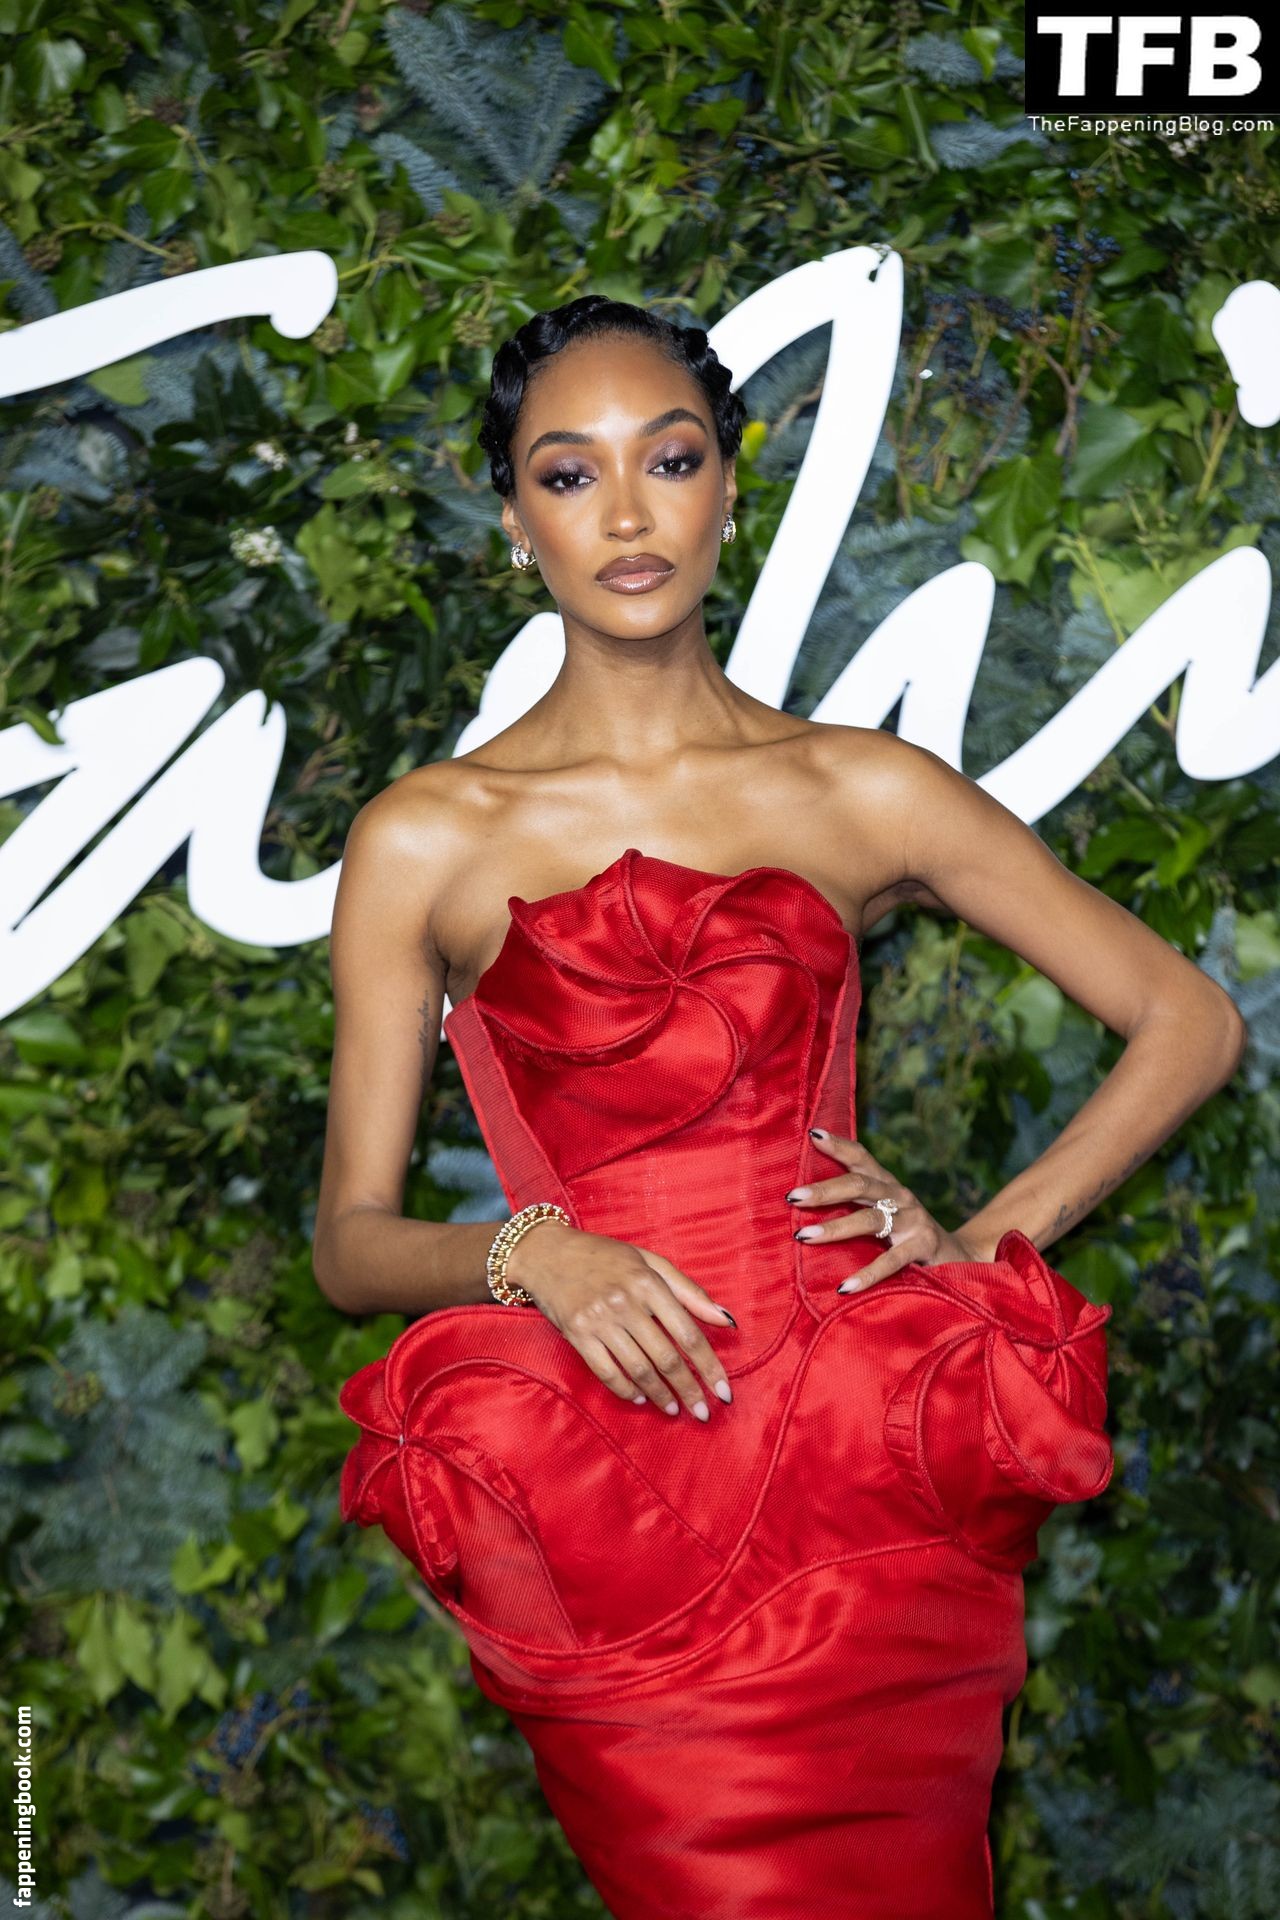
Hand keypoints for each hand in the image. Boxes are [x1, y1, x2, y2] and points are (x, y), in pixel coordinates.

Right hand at [504, 1220, 735, 1421]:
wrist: (548, 1253)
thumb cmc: (605, 1256)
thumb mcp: (650, 1262)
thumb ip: (689, 1291)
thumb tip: (725, 1320)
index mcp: (648, 1283)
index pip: (688, 1333)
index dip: (710, 1366)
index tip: (724, 1391)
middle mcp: (625, 1302)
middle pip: (666, 1357)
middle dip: (689, 1389)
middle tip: (703, 1412)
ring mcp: (599, 1320)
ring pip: (639, 1369)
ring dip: (661, 1395)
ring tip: (674, 1409)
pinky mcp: (577, 1334)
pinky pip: (607, 1372)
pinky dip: (626, 1390)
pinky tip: (641, 1398)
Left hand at [785, 1129, 982, 1293]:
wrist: (961, 1260)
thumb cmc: (908, 1236)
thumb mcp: (884, 1214)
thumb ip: (855, 1206)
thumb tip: (804, 1205)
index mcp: (887, 1185)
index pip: (862, 1158)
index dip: (839, 1145)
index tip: (813, 1134)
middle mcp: (901, 1196)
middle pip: (860, 1185)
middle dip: (825, 1190)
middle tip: (793, 1197)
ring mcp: (914, 1220)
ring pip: (871, 1218)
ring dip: (836, 1228)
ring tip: (804, 1236)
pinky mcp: (924, 1246)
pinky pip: (891, 1260)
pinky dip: (867, 1274)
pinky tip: (845, 1286)